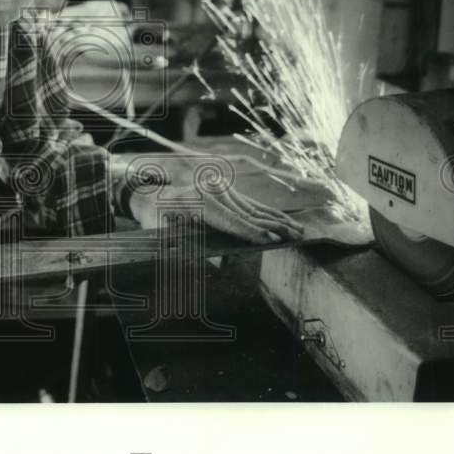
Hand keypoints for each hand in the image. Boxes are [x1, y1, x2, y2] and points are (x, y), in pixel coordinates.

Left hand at [127, 183, 304, 244]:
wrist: (154, 198)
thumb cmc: (157, 222)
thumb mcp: (166, 238)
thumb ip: (190, 251)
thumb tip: (222, 264)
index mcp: (198, 202)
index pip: (231, 220)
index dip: (252, 232)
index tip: (273, 240)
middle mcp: (212, 192)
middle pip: (248, 213)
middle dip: (274, 227)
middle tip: (297, 237)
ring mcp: (220, 189)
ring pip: (254, 208)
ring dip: (277, 220)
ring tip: (299, 230)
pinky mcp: (225, 190)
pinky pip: (250, 204)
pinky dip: (268, 214)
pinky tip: (285, 220)